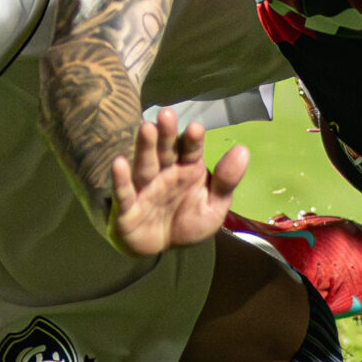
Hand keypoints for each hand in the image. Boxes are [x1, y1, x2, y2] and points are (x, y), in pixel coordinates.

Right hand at [104, 107, 247, 256]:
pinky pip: (124, 193)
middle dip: (166, 134)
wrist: (159, 247)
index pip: (190, 150)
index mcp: (187, 168)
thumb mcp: (213, 206)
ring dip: (145, 148)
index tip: (195, 128)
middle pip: (165, 150)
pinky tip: (118, 163)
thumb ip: (226, 181)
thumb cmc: (187, 221)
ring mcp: (145, 188)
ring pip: (145, 165)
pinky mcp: (127, 208)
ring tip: (146, 127)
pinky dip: (121, 179)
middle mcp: (165, 172)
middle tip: (166, 114)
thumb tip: (243, 149)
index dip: (192, 140)